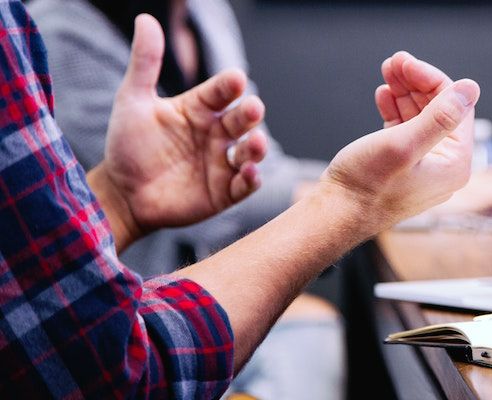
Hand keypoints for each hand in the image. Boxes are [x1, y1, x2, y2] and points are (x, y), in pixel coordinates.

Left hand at [89, 15, 266, 249]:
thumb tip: (146, 19)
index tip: (235, 79)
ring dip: (257, 147)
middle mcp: (216, 133)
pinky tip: (248, 173)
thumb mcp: (132, 101)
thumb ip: (145, 62)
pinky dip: (251, 179)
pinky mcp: (224, 192)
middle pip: (242, 119)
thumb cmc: (128, 145)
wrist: (121, 193)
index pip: (221, 92)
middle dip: (250, 114)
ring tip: (255, 143)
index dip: (229, 85)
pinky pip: (245, 185)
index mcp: (200, 109)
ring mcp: (222, 163)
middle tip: (252, 108)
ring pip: (250, 151)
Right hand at [375, 53, 491, 215]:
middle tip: (394, 62)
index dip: (431, 79)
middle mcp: (444, 166)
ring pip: (420, 117)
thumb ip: (439, 117)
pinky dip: (396, 110)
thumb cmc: (366, 186)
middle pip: (439, 110)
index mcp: (455, 163)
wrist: (335, 215)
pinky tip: (384, 95)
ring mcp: (424, 166)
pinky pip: (406, 130)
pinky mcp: (403, 166)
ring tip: (387, 72)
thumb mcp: (403, 144)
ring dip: (405, 92)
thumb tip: (470, 88)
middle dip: (416, 83)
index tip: (406, 62)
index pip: (455, 107)